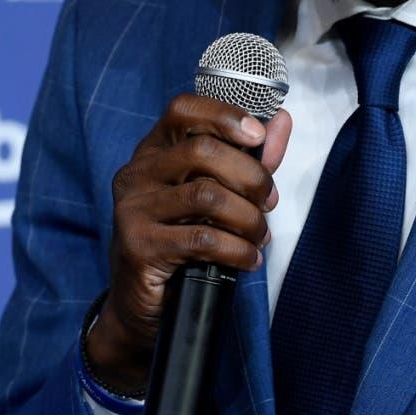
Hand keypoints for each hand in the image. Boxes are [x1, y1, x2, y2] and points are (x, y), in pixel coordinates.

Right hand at [84, 94, 291, 394]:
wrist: (142, 304)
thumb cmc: (182, 241)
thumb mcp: (217, 194)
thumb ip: (249, 158)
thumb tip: (282, 119)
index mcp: (153, 152)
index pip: (182, 109)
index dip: (223, 114)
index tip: (258, 134)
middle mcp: (136, 174)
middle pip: (202, 150)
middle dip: (250, 176)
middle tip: (268, 201)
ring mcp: (133, 210)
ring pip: (207, 196)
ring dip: (248, 218)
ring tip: (259, 236)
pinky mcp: (138, 246)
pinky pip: (202, 239)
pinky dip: (237, 250)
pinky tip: (247, 259)